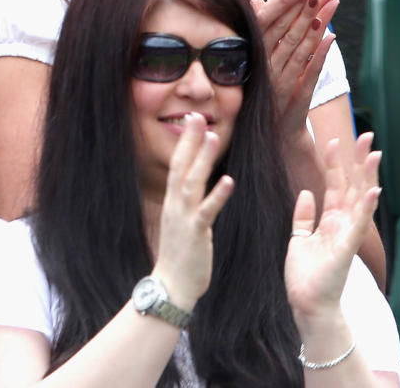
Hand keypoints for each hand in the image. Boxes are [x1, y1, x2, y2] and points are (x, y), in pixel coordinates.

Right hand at [152, 113, 234, 311]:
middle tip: (196, 116)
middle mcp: (175, 203)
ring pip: (193, 181)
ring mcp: (184, 216)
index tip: (192, 119)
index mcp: (172, 199)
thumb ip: (186, 201)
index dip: (185, 141)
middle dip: (190, 140)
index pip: (177, 163)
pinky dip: (217, 194)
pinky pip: (207, 210)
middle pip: (181, 165)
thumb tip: (194, 184)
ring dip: (203, 158)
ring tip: (213, 136)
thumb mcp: (180, 220)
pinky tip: (228, 180)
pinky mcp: (195, 232)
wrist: (171, 284)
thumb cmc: (180, 253)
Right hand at [251, 0, 337, 138]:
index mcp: (251, 52)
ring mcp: (279, 82)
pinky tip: (332, 37)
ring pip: (300, 47)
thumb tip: (259, 1)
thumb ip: (260, 28)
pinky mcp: (295, 97)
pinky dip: (321, 54)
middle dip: (308, 5)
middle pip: (288, 29)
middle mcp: (263, 65)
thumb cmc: (261, 90)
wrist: (269, 134)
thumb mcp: (255, 57)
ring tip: (332, 2)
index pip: (268, 20)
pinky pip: (310, 72)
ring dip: (317, 23)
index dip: (286, 1)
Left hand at [285, 134, 381, 326]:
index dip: (336, 163)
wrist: (307, 305)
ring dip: (366, 176)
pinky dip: (364, 207)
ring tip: (373, 154)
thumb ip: (304, 217)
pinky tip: (372, 190)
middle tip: (366, 136)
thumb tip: (307, 193)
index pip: (335, 185)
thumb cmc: (305, 276)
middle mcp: (341, 224)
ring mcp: (346, 235)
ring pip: (358, 199)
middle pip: (351, 186)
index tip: (336, 140)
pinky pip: (357, 224)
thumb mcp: (298, 238)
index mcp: (330, 221)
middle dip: (358, 161)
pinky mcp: (346, 248)